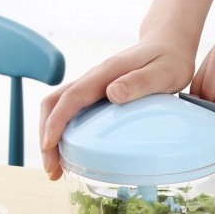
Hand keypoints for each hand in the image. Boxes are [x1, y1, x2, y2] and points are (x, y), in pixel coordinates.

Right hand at [40, 42, 194, 180]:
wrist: (167, 44)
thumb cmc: (168, 60)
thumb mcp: (163, 72)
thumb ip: (140, 82)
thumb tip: (112, 93)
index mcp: (105, 74)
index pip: (71, 97)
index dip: (56, 122)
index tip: (49, 145)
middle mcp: (92, 79)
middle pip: (54, 104)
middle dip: (46, 136)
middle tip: (52, 169)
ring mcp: (90, 88)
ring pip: (57, 110)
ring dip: (50, 138)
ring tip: (55, 169)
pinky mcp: (93, 96)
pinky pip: (68, 113)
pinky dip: (62, 134)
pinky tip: (68, 154)